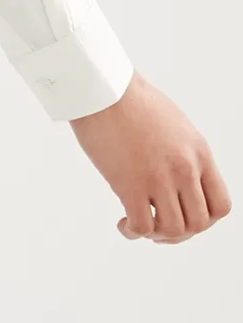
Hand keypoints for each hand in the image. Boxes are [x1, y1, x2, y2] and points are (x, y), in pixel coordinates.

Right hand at [70, 72, 230, 242]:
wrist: (102, 87)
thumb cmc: (129, 98)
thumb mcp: (172, 124)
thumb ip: (181, 152)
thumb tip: (175, 177)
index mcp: (198, 152)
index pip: (220, 205)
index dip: (203, 219)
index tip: (182, 213)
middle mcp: (184, 168)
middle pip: (198, 223)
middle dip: (179, 232)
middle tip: (159, 225)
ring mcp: (159, 178)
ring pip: (174, 230)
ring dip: (158, 235)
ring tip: (141, 225)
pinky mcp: (130, 184)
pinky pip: (142, 226)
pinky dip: (133, 232)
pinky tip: (123, 223)